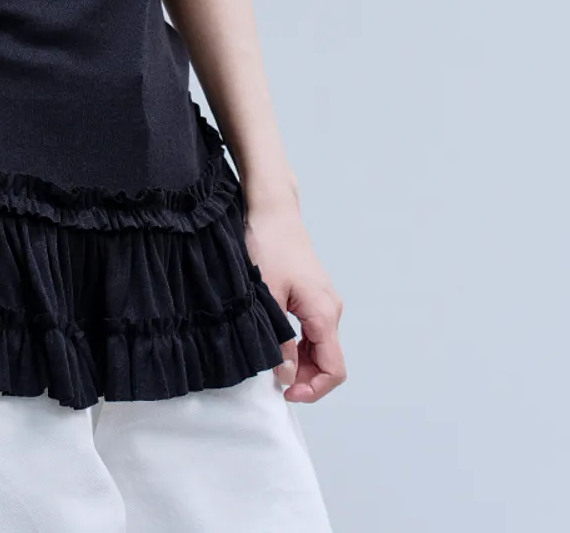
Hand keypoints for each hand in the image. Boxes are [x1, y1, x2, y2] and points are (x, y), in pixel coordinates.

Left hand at [244, 201, 345, 403]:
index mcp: (324, 313)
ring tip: (272, 364)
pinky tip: (277, 345)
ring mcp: (324, 302)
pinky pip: (313, 332)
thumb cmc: (269, 244)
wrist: (271, 210)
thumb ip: (279, 340)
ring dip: (301, 363)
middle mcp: (331, 310)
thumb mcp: (268, 296)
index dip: (314, 389)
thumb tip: (286, 376)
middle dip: (305, 378)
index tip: (286, 392)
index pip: (334, 369)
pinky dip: (299, 346)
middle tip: (274, 383)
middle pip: (328, 361)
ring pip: (320, 348)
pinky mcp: (313, 296)